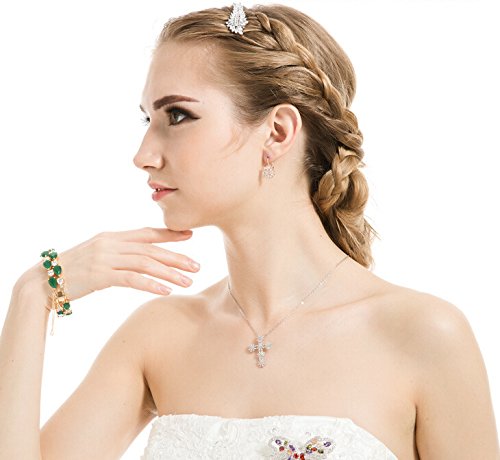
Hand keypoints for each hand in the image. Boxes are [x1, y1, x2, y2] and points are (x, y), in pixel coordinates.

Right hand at [21, 227, 199, 301]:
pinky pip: (131, 279)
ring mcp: (105, 258)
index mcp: (113, 236)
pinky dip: (150, 284)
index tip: (190, 236)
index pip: (147, 233)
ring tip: (188, 281)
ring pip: (145, 263)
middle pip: (151, 249)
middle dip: (176, 257)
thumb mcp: (99, 253)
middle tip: (197, 266)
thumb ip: (120, 251)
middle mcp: (111, 244)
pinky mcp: (100, 275)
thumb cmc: (74, 269)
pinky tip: (166, 290)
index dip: (169, 235)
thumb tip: (142, 256)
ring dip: (169, 273)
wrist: (44, 280)